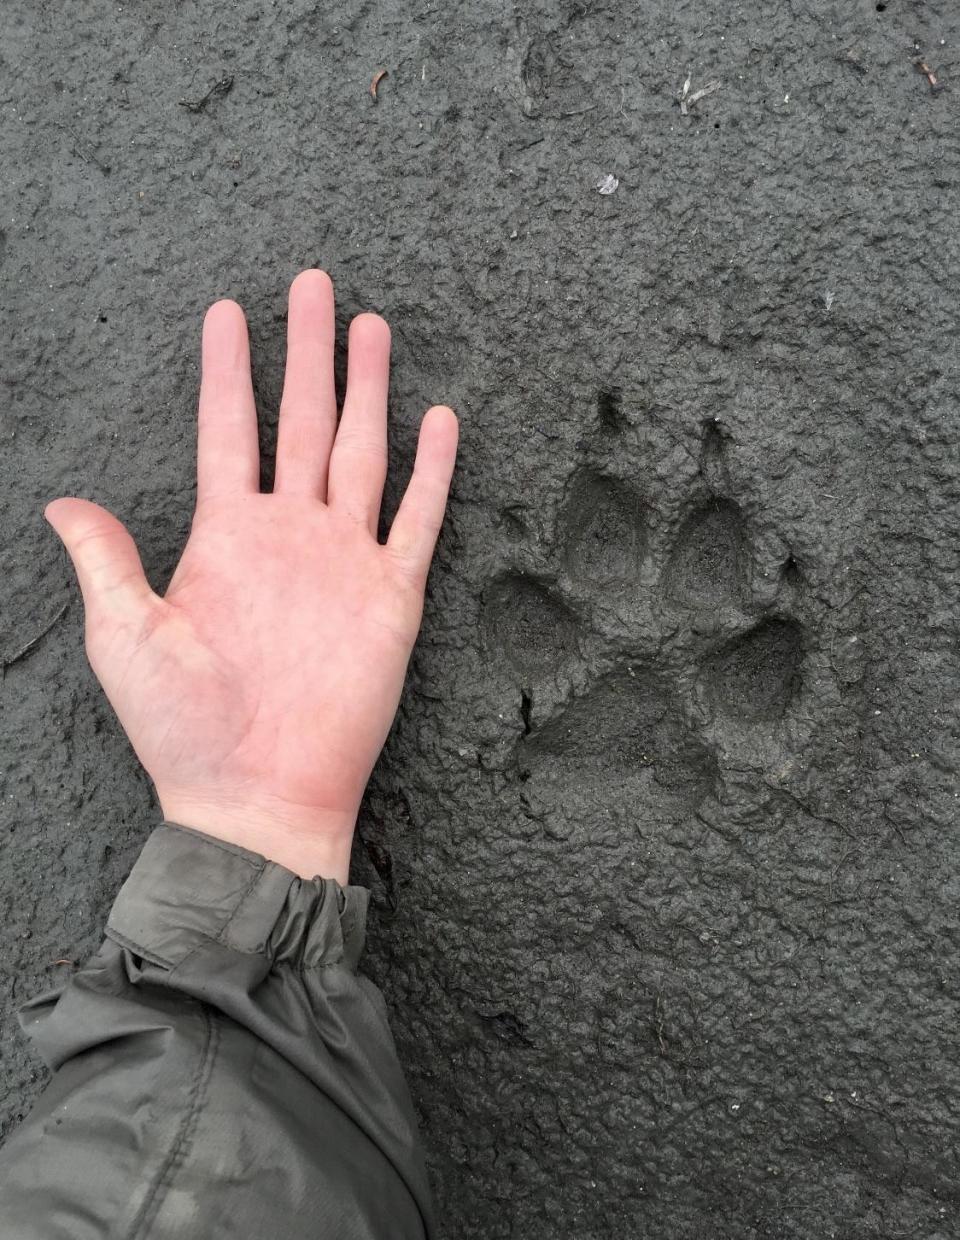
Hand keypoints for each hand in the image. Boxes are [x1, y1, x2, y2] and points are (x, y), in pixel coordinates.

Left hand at [46, 270, 457, 883]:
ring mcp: (344, 560)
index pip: (228, 430)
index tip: (227, 310)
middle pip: (302, 421)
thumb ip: (106, 560)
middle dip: (309, 353)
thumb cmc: (185, 726)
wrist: (260, 794)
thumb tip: (62, 500)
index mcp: (225, 536)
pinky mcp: (391, 596)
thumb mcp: (125, 637)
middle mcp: (289, 535)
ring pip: (361, 452)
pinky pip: (417, 520)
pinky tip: (441, 420)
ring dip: (369, 390)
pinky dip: (432, 471)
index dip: (228, 370)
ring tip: (372, 327)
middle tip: (315, 285)